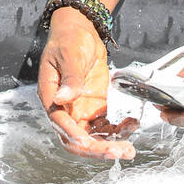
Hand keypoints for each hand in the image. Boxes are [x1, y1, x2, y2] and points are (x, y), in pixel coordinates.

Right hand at [37, 7, 137, 160]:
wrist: (80, 31)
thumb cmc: (69, 40)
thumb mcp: (70, 55)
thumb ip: (70, 77)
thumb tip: (63, 98)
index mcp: (51, 96)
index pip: (60, 123)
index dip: (73, 135)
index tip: (88, 143)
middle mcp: (65, 109)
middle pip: (76, 140)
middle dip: (96, 149)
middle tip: (119, 152)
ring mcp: (80, 111)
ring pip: (92, 138)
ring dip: (110, 144)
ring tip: (129, 148)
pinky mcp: (94, 109)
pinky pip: (105, 127)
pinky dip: (118, 130)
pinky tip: (131, 123)